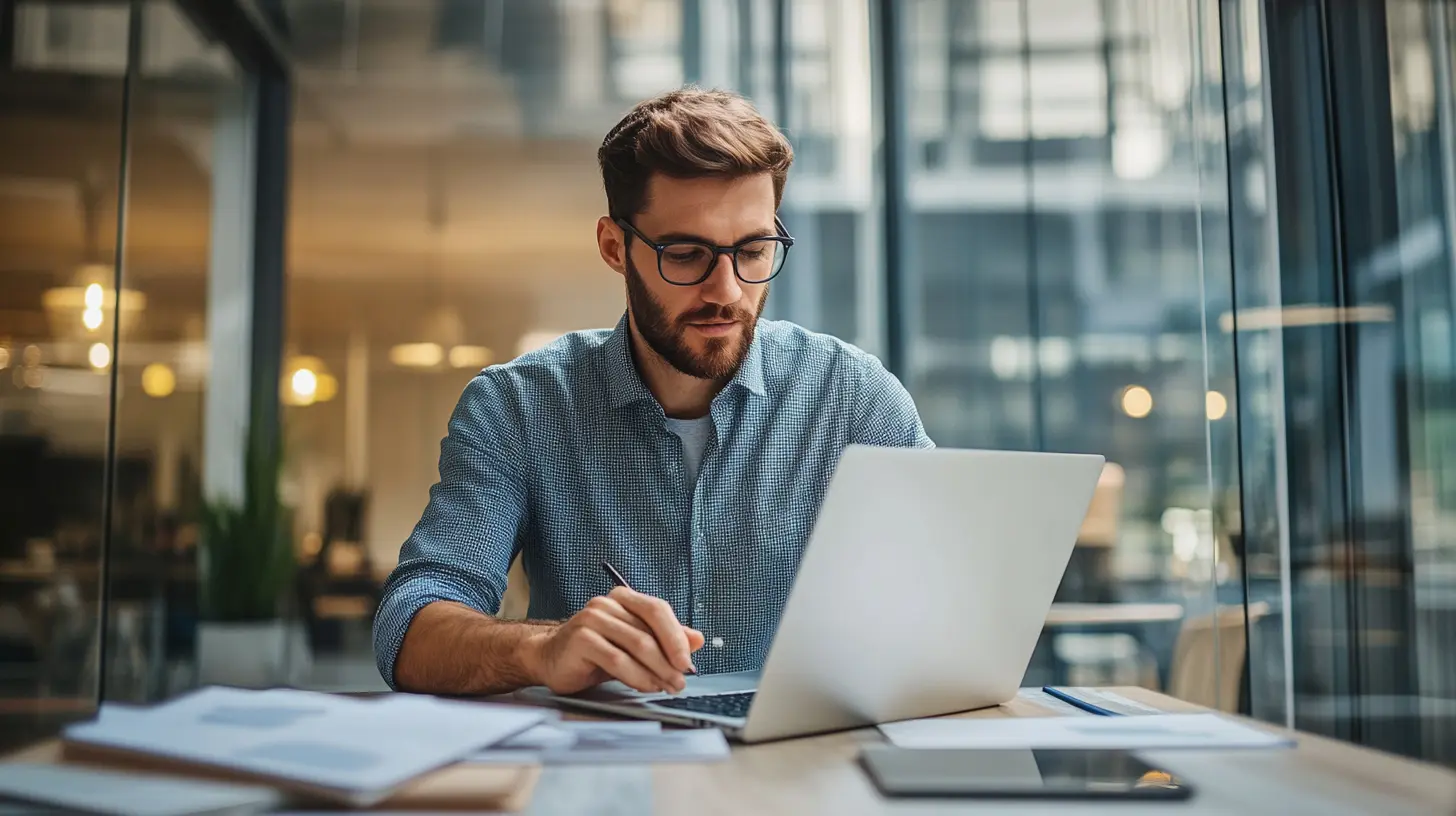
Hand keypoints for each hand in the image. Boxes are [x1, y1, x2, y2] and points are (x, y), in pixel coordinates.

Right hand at [524, 586, 705, 694]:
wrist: (549, 658)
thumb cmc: (594, 651)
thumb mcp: (633, 643)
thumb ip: (664, 639)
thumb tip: (697, 640)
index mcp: (623, 598)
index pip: (657, 609)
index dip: (676, 635)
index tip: (687, 660)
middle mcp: (606, 604)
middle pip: (649, 631)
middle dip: (670, 660)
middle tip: (681, 680)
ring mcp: (592, 620)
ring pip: (636, 646)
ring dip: (657, 671)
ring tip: (667, 686)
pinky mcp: (581, 640)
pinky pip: (617, 660)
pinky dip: (637, 676)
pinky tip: (646, 687)